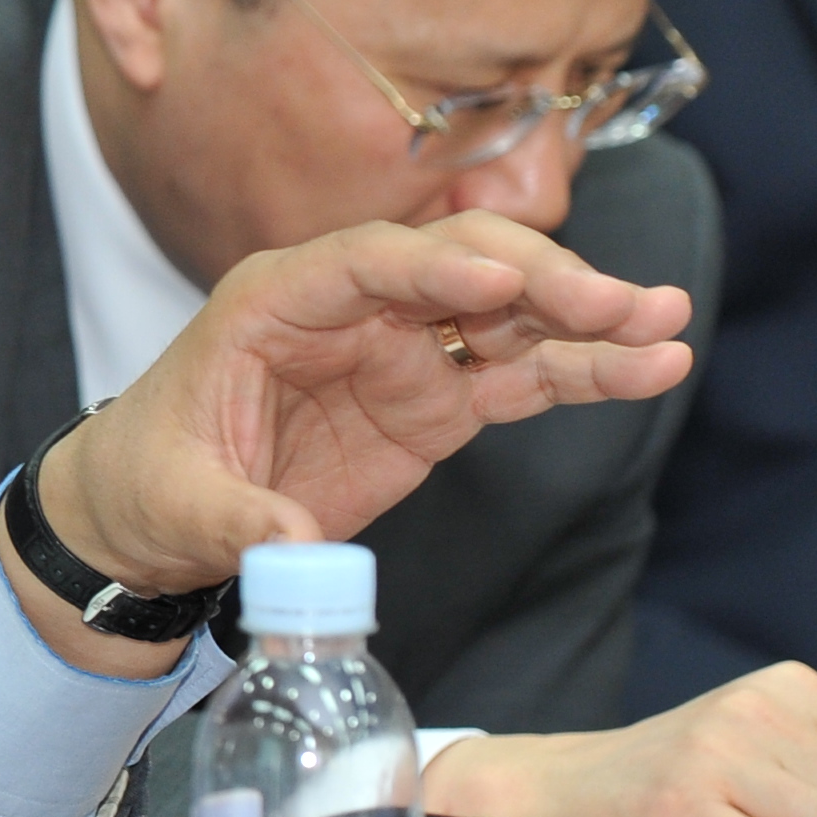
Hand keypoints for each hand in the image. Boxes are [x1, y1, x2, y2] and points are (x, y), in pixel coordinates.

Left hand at [26, 213, 689, 672]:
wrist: (151, 515)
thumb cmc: (151, 484)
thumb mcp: (178, 505)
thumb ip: (238, 523)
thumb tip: (292, 552)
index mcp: (275, 302)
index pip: (367, 264)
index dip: (437, 268)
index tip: (504, 282)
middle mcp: (350, 309)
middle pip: (458, 267)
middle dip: (540, 279)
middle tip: (620, 305)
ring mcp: (402, 351)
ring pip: (507, 313)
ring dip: (586, 314)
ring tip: (665, 324)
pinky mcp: (436, 402)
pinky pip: (520, 377)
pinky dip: (583, 371)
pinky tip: (652, 366)